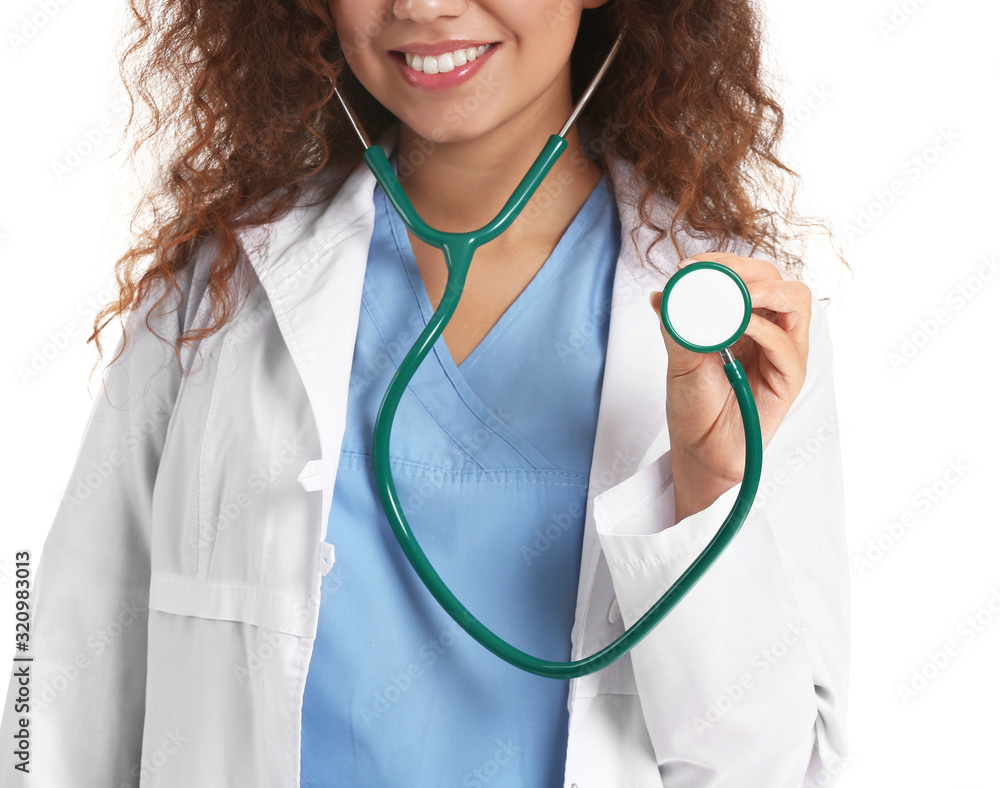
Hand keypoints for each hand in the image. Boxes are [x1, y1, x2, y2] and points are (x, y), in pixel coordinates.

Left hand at [648, 252, 812, 521]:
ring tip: (733, 296)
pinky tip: (739, 327)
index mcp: (742, 318)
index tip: (689, 266)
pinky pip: (786, 344)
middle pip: (774, 278)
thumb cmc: (694, 406)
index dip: (722, 262)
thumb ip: (677, 324)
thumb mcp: (678, 357)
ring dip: (764, 290)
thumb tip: (661, 294)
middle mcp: (767, 329)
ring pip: (795, 300)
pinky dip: (763, 328)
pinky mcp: (788, 378)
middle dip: (743, 270)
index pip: (746, 273)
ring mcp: (781, 352)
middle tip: (712, 277)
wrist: (700, 451)